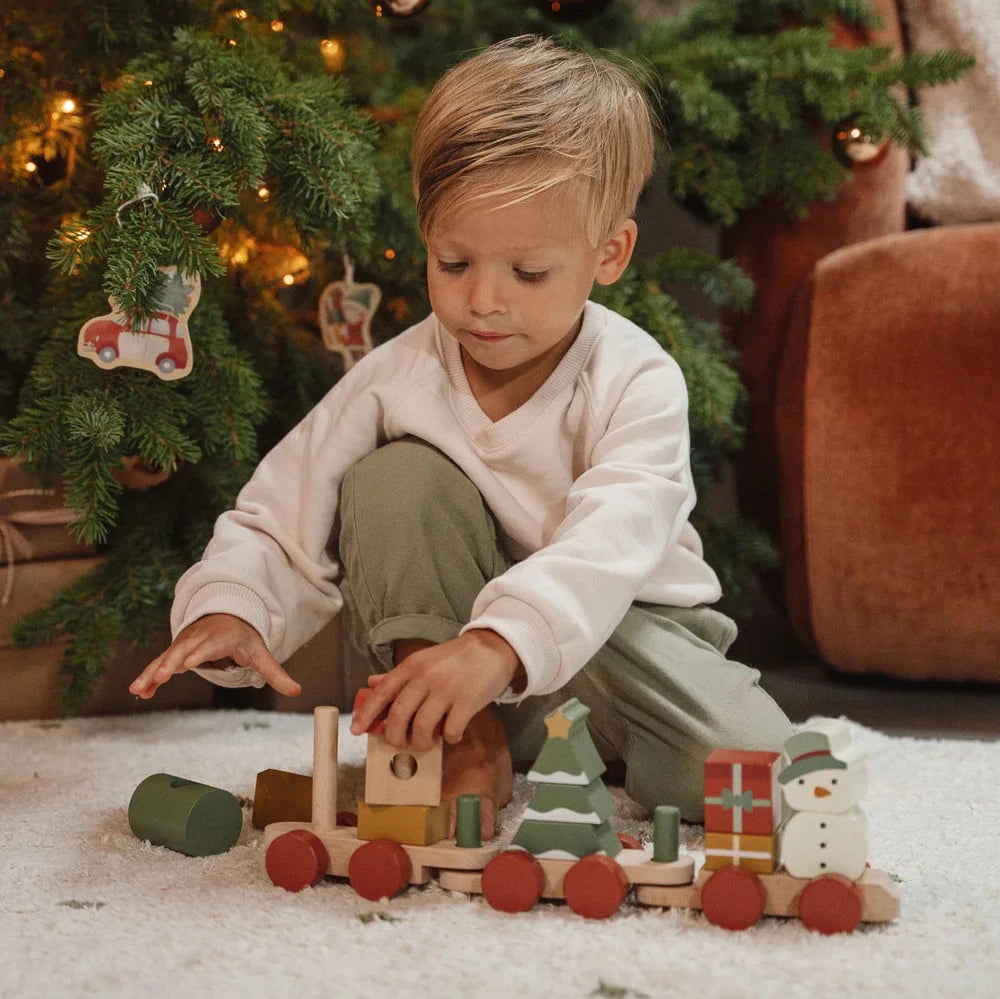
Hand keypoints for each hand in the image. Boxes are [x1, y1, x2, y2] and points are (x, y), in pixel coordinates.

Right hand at [129, 614, 301, 699]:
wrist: (226, 616)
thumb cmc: (243, 637)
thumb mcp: (261, 653)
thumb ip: (276, 673)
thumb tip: (298, 691)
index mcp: (222, 637)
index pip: (211, 644)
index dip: (201, 652)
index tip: (190, 661)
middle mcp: (200, 638)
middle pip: (184, 649)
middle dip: (173, 661)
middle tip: (163, 675)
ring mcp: (184, 644)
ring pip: (166, 657)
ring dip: (153, 672)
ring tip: (138, 688)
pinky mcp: (174, 652)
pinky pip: (159, 664)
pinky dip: (149, 676)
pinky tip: (139, 691)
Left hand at [349, 629, 519, 750]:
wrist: (493, 647)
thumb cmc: (456, 658)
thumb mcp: (424, 660)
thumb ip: (399, 675)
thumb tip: (371, 684)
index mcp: (412, 666)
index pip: (382, 692)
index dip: (367, 713)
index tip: (357, 730)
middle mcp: (426, 677)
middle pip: (398, 714)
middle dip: (394, 736)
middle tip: (399, 743)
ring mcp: (447, 690)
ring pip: (421, 727)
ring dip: (420, 742)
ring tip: (425, 742)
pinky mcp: (467, 701)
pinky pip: (451, 730)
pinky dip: (449, 738)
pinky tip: (451, 734)